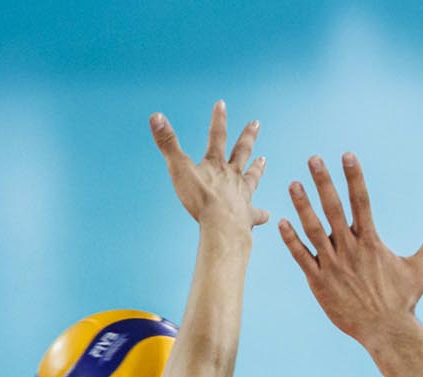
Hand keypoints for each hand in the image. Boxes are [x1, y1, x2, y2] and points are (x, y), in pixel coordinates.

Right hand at [150, 102, 268, 233]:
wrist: (222, 226)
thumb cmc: (200, 199)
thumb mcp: (179, 168)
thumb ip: (167, 143)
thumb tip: (155, 116)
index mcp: (216, 165)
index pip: (216, 136)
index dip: (218, 119)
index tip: (222, 104)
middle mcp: (232, 176)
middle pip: (242, 152)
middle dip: (248, 136)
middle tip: (256, 123)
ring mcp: (242, 195)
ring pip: (252, 178)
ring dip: (257, 168)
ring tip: (263, 159)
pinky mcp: (247, 216)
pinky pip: (256, 214)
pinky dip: (261, 214)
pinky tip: (267, 215)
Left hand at [279, 152, 422, 347]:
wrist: (387, 332)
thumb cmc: (405, 300)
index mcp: (371, 242)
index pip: (362, 202)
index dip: (354, 177)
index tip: (346, 155)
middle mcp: (350, 250)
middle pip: (334, 209)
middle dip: (323, 182)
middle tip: (313, 159)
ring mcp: (332, 266)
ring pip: (313, 230)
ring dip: (302, 206)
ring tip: (293, 183)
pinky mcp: (319, 283)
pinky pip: (301, 258)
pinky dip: (291, 240)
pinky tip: (281, 222)